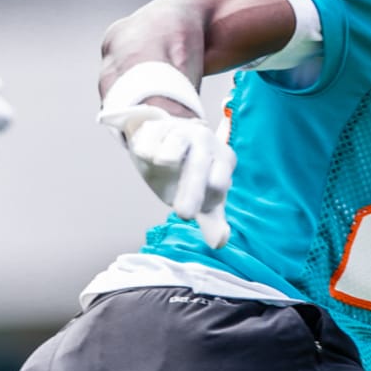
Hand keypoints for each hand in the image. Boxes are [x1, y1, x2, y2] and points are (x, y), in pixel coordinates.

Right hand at [98, 102, 235, 248]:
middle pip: (199, 166)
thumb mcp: (204, 199)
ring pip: (174, 147)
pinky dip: (146, 150)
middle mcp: (206, 142)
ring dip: (167, 157)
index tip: (194, 216)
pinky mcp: (157, 128)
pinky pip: (149, 143)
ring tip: (163, 162)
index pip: (220, 181)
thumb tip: (220, 243)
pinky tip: (149, 154)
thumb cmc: (192, 175)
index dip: (210, 197)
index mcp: (223, 160)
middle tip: (184, 215)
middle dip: (192, 191)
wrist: (167, 141)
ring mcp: (182, 131)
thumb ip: (212, 222)